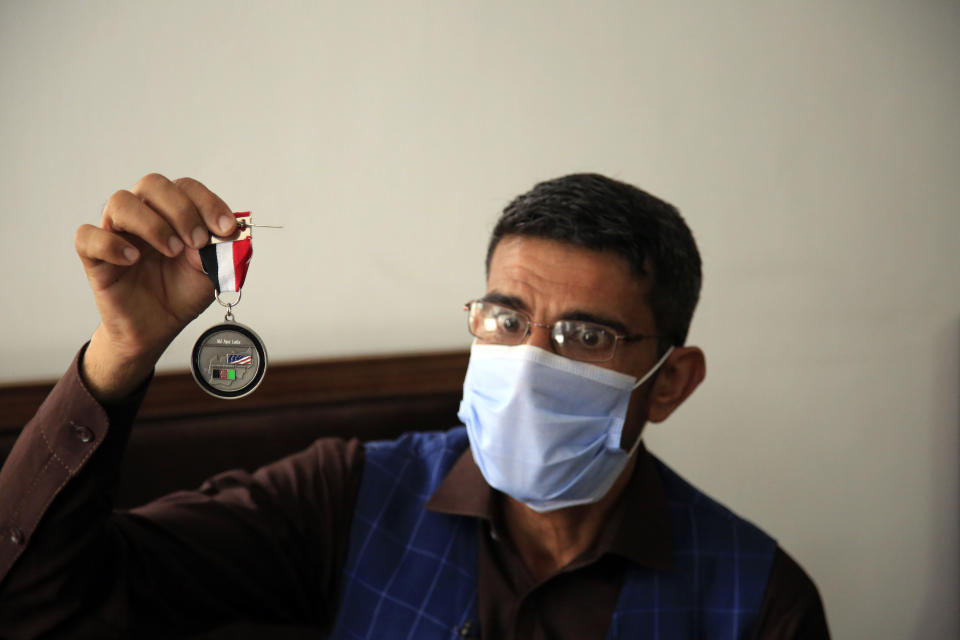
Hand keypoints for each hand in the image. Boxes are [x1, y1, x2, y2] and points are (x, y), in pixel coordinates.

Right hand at [75, 174, 235, 400]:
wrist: (159, 327)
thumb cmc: (181, 292)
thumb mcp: (212, 271)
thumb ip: (221, 249)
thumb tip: (231, 232)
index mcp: (172, 213)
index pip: (186, 188)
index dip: (208, 203)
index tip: (226, 228)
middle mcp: (144, 215)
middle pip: (152, 184)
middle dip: (181, 210)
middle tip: (197, 241)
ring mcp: (117, 232)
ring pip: (120, 202)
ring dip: (152, 224)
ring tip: (171, 251)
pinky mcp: (94, 256)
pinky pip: (88, 236)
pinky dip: (111, 243)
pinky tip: (132, 259)